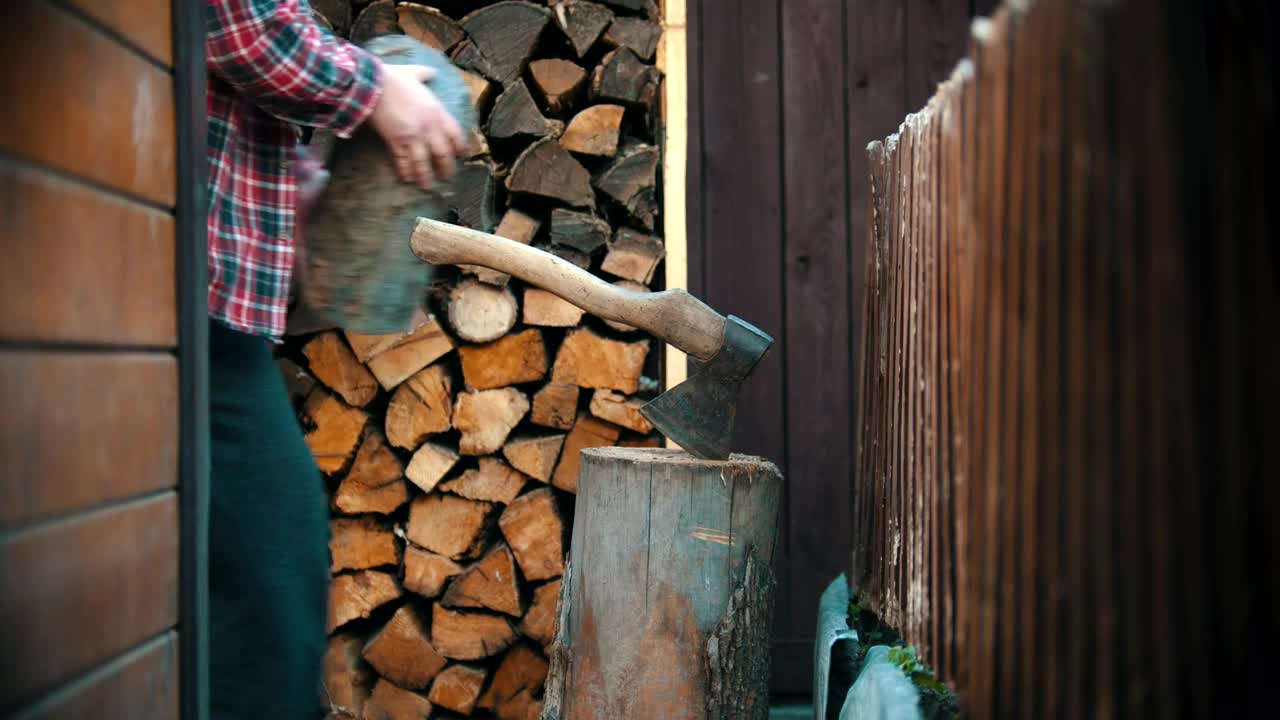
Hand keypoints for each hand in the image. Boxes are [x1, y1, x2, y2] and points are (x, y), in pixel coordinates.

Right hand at [367, 63, 466, 189]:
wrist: (373, 85)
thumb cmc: (394, 77)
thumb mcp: (415, 72)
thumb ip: (425, 74)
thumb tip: (432, 72)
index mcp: (436, 112)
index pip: (455, 134)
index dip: (460, 146)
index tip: (462, 155)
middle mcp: (428, 128)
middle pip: (443, 153)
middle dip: (446, 167)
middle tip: (447, 176)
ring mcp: (412, 137)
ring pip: (424, 162)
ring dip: (426, 176)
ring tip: (427, 185)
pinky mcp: (396, 142)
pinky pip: (403, 161)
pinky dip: (405, 172)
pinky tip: (407, 179)